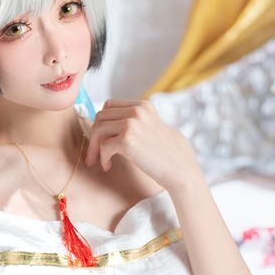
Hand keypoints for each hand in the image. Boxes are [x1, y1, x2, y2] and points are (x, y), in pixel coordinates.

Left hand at [83, 99, 203, 195]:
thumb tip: (110, 126)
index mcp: (143, 106)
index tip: (101, 138)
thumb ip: (135, 123)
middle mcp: (137, 110)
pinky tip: (108, 166)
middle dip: (94, 135)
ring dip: (94, 147)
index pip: (109, 105)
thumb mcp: (152, 129)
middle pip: (100, 116)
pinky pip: (103, 146)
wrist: (180, 169)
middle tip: (94, 153)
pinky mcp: (127, 140)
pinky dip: (102, 158)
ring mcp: (132, 123)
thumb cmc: (168, 154)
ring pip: (98, 129)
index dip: (102, 122)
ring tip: (99, 161)